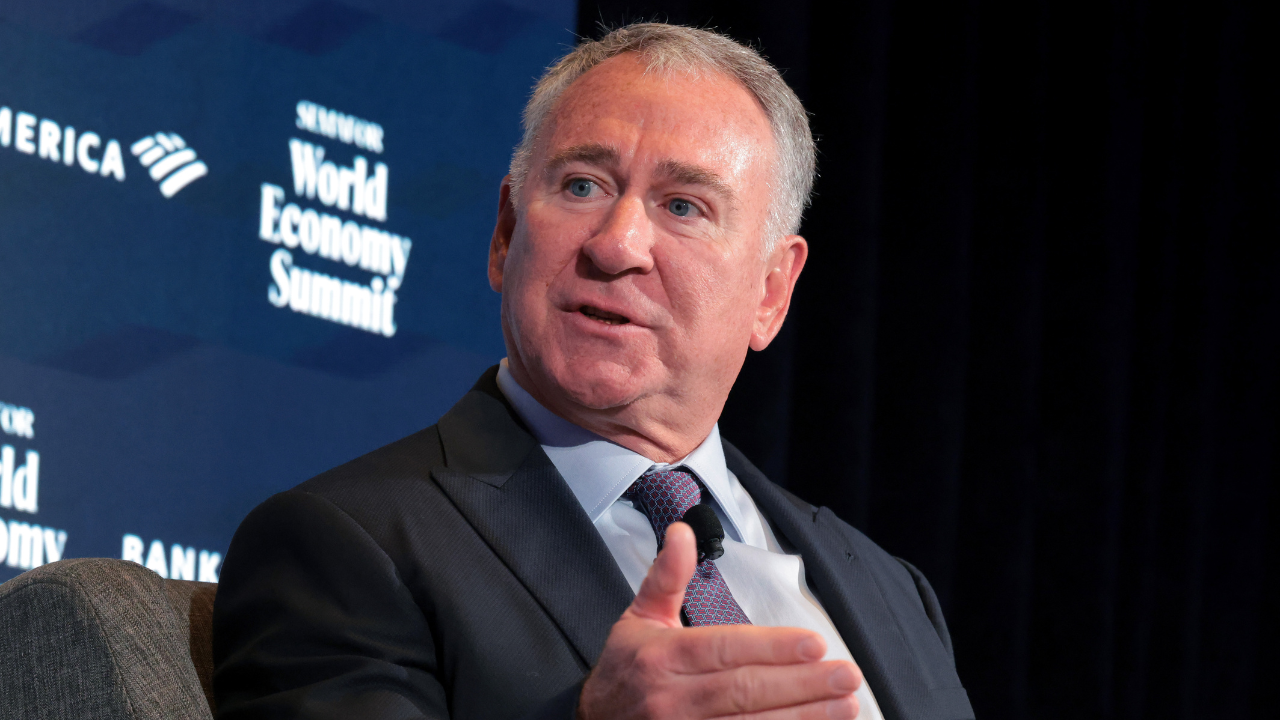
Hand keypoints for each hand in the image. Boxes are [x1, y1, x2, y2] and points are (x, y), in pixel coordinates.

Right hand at [578, 523, 861, 719]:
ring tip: (845, 707)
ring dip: (801, 718)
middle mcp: (672, 699)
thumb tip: (683, 531)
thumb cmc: (625, 670)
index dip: (771, 648)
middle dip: (801, 685)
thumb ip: (667, 576)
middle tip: (846, 676)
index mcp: (662, 656)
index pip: (725, 649)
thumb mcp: (638, 617)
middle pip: (745, 691)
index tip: (814, 644)